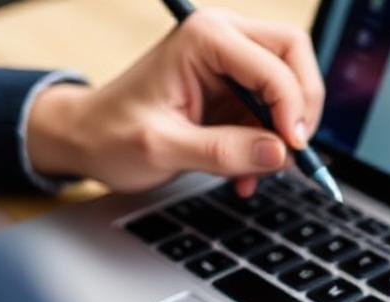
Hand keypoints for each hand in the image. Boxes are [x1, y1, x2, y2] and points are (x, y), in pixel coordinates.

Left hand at [26, 8, 324, 194]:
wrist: (88, 141)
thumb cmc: (111, 134)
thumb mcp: (164, 148)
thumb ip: (223, 151)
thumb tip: (279, 153)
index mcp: (203, 39)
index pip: (274, 64)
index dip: (291, 108)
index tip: (292, 149)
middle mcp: (223, 40)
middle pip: (294, 56)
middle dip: (302, 107)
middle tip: (293, 150)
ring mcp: (231, 65)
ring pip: (291, 85)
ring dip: (284, 134)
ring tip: (257, 172)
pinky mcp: (235, 92)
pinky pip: (274, 114)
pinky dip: (270, 146)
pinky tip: (247, 174)